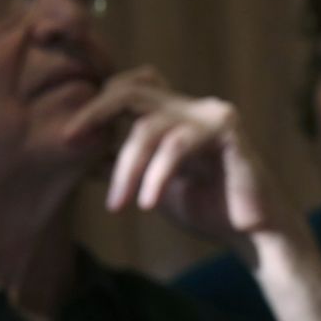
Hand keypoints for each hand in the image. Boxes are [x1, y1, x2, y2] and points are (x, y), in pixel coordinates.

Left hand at [62, 67, 298, 246]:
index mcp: (173, 113)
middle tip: (69, 140)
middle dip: (96, 113)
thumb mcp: (149, 186)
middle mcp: (191, 105)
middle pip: (132, 89)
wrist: (252, 234)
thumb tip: (80, 157)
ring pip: (149, 125)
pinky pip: (178, 144)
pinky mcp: (228, 130)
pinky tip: (148, 203)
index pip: (126, 86)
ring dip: (127, 167)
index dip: (94, 104)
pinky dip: (158, 175)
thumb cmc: (205, 209)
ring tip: (118, 206)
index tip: (67, 137)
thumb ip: (120, 167)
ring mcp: (211, 114)